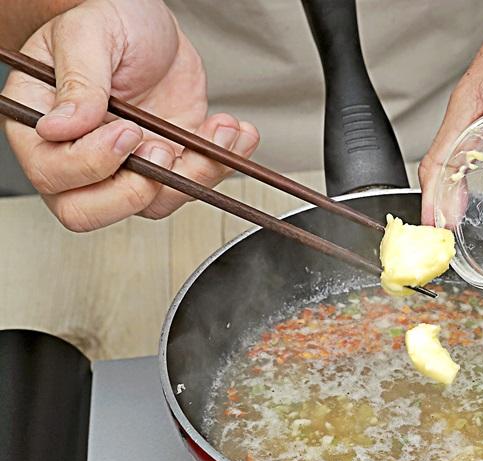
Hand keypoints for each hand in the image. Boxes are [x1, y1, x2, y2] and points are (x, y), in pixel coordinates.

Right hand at [2, 0, 259, 231]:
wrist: (152, 24)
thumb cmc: (110, 20)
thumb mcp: (89, 34)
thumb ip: (78, 79)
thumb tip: (59, 127)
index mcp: (40, 124)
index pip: (53, 173)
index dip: (93, 163)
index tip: (128, 130)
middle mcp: (77, 156)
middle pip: (91, 211)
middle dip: (137, 191)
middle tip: (164, 150)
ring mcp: (125, 167)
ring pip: (152, 204)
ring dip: (195, 175)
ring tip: (217, 130)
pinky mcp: (167, 166)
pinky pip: (192, 186)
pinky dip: (220, 165)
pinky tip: (235, 134)